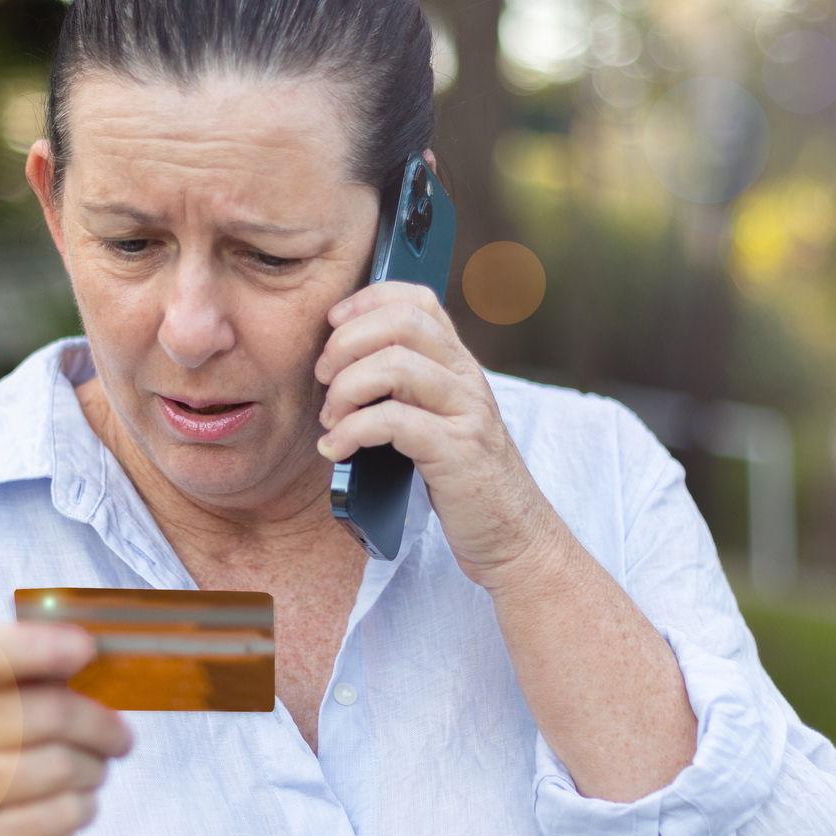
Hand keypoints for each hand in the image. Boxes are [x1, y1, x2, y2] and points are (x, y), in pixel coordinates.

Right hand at [0, 623, 132, 835]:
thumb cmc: (29, 759)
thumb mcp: (33, 706)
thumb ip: (54, 673)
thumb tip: (91, 649)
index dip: (37, 646)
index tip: (87, 649)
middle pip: (45, 712)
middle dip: (99, 725)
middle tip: (120, 737)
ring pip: (58, 766)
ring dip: (95, 770)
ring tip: (93, 774)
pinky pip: (59, 814)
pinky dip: (85, 808)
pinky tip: (76, 807)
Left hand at [313, 281, 561, 590]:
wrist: (511, 535)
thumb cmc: (459, 478)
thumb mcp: (436, 418)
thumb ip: (404, 387)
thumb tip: (337, 363)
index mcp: (458, 363)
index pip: (417, 300)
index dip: (367, 301)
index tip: (333, 327)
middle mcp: (466, 378)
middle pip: (401, 322)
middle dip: (346, 343)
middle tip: (323, 379)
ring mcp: (466, 413)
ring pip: (394, 366)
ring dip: (345, 389)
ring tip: (330, 420)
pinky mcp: (458, 453)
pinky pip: (393, 421)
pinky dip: (350, 432)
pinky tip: (336, 449)